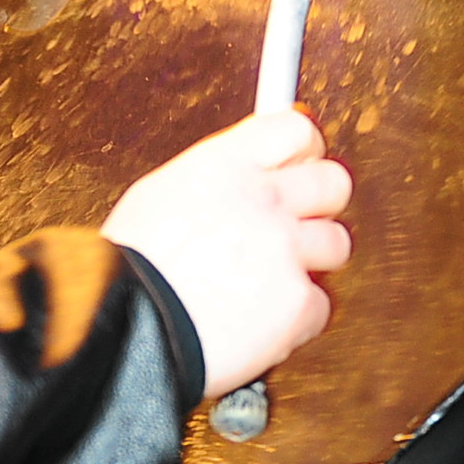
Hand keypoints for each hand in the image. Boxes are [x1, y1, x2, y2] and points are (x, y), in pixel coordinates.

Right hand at [101, 110, 348, 398]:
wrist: (126, 333)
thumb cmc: (130, 272)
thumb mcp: (159, 196)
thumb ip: (214, 178)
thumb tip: (245, 171)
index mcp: (226, 166)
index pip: (296, 130)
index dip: (305, 150)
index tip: (302, 165)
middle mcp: (264, 200)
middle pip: (335, 182)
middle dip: (321, 205)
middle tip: (297, 225)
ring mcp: (286, 251)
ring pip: (337, 244)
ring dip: (309, 264)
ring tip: (268, 283)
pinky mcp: (298, 303)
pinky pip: (319, 306)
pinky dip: (295, 319)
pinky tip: (258, 322)